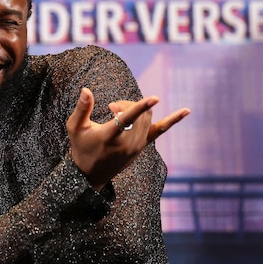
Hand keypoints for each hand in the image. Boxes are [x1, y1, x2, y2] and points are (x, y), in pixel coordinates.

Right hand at [66, 88, 188, 189]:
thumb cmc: (80, 147)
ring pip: (147, 118)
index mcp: (109, 137)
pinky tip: (187, 111)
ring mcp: (137, 146)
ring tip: (118, 110)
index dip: (140, 107)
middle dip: (127, 104)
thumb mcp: (75, 127)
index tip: (155, 98)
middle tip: (112, 107)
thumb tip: (86, 89)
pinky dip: (173, 120)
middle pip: (138, 114)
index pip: (127, 120)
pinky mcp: (142, 147)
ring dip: (137, 108)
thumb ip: (82, 108)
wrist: (90, 174)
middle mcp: (126, 143)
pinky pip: (160, 130)